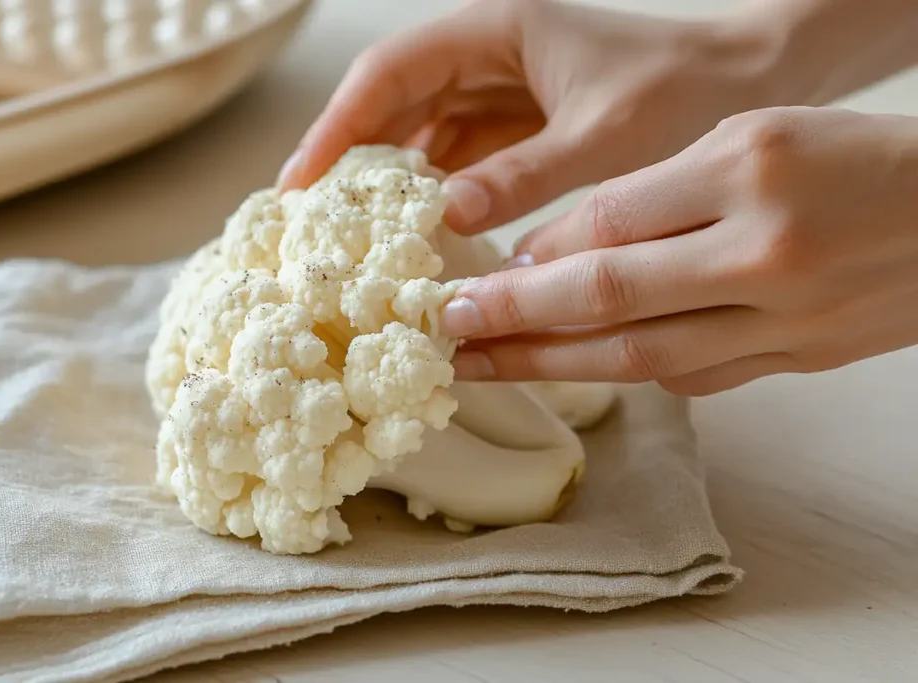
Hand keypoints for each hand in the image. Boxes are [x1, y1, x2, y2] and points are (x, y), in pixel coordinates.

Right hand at [278, 0, 786, 234]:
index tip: (302, 186)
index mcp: (496, 30)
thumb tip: (442, 218)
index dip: (338, 127)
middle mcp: (486, 54)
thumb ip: (526, 175)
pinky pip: (453, 158)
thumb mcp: (606, 137)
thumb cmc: (687, 92)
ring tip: (351, 240)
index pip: (389, 73)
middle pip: (390, 102)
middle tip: (312, 226)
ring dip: (385, 181)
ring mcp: (499, 90)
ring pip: (417, 132)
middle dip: (348, 159)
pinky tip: (416, 236)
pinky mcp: (516, 127)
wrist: (750, 84)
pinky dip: (429, 194)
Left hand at [444, 107, 917, 394]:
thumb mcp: (747, 139)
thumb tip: (553, 253)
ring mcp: (786, 314)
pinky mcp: (799, 360)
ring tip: (487, 369)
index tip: (480, 276)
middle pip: (609, 297)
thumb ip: (652, 195)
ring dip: (552, 366)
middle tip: (449, 331)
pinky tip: (578, 374)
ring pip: (643, 355)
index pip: (608, 220)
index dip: (533, 256)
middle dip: (515, 319)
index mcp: (747, 169)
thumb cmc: (846, 158)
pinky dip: (628, 375)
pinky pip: (695, 378)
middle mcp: (764, 247)